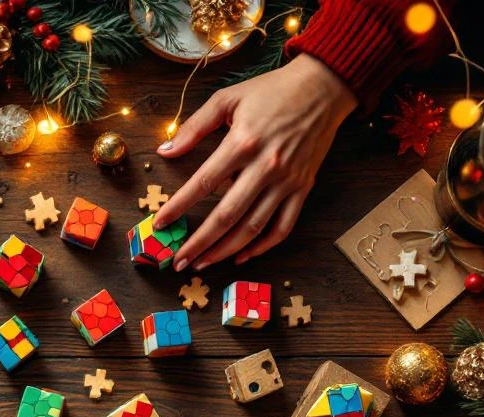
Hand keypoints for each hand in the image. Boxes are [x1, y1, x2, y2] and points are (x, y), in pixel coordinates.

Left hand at [154, 54, 357, 271]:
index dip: (179, 206)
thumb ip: (194, 127)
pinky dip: (262, 246)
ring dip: (225, 250)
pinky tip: (242, 256)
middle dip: (199, 242)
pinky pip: (282, 226)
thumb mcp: (228, 99)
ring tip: (203, 263)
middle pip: (226, 215)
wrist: (323, 87)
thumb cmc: (272, 91)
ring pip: (252, 227)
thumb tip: (164, 151)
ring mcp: (286, 181)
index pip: (203, 183)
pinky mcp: (303, 188)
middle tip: (179, 261)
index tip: (159, 223)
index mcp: (243, 143)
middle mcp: (265, 166)